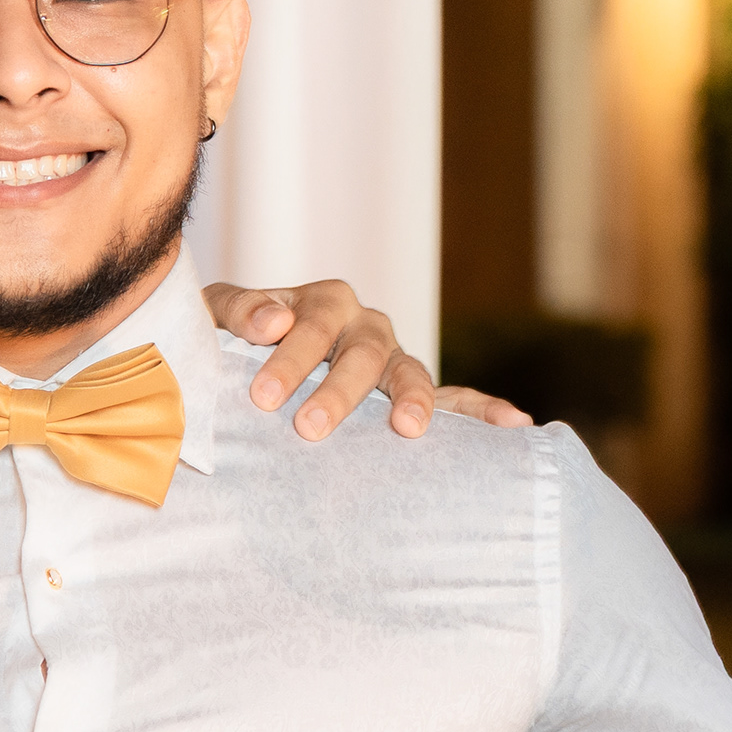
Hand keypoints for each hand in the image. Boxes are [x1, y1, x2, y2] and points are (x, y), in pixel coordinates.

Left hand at [202, 280, 533, 440]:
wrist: (242, 370)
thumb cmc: (229, 343)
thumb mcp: (217, 321)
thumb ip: (237, 313)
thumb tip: (273, 322)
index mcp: (320, 303)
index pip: (312, 322)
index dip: (291, 353)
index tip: (265, 393)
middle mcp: (364, 326)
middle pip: (362, 351)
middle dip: (338, 389)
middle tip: (308, 427)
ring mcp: (392, 360)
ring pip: (407, 373)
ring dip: (409, 399)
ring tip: (408, 428)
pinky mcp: (411, 395)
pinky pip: (456, 399)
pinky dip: (482, 409)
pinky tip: (515, 424)